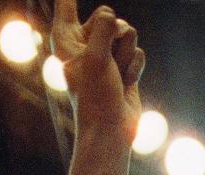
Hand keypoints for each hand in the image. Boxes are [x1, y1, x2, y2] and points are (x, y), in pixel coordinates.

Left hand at [53, 3, 144, 141]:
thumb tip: (113, 15)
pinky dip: (135, 69)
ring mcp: (106, 54)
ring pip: (128, 34)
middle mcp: (85, 42)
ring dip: (127, 56)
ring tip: (117, 77)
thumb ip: (103, 29)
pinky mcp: (124, 65)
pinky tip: (126, 85)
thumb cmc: (96, 98)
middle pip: (110, 16)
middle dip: (117, 37)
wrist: (112, 131)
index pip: (67, 3)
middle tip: (109, 62)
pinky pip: (138, 52)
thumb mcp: (96, 59)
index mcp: (66, 37)